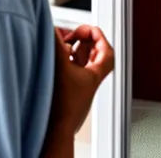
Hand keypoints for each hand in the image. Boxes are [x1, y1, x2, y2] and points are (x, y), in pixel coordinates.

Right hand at [43, 25, 114, 154]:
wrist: (54, 131)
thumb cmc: (63, 107)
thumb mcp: (60, 67)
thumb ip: (56, 45)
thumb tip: (54, 30)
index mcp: (96, 74)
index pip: (107, 50)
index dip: (98, 35)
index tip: (87, 28)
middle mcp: (89, 80)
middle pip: (95, 53)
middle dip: (83, 39)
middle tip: (72, 34)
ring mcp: (79, 86)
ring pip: (82, 61)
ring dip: (73, 49)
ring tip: (62, 43)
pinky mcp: (68, 91)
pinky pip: (71, 69)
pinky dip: (65, 59)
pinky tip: (54, 58)